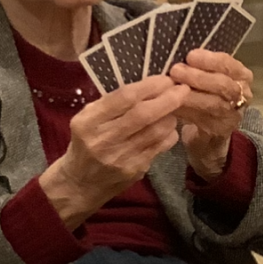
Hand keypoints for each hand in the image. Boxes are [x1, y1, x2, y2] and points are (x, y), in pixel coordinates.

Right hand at [39, 77, 187, 227]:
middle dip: (167, 99)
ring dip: (171, 116)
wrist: (80, 184)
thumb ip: (111, 103)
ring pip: (155, 131)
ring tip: (175, 108)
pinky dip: (169, 134)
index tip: (165, 79)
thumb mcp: (87, 120)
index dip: (149, 86)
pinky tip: (170, 127)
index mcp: (89, 121)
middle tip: (182, 89)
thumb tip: (147, 85)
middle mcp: (103, 139)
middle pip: (143, 114)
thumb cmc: (85, 144)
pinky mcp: (134, 170)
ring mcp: (120, 157)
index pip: (124, 97)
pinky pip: (160, 147)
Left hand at [169, 48, 252, 178]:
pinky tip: (172, 106)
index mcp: (242, 76)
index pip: (228, 64)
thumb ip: (200, 66)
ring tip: (171, 89)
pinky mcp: (221, 130)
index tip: (189, 56)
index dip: (209, 60)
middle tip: (175, 71)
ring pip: (214, 103)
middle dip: (198, 77)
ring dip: (191, 95)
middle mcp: (243, 95)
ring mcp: (233, 114)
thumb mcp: (208, 77)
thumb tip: (176, 54)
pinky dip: (186, 111)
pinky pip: (202, 119)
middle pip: (223, 85)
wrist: (212, 131)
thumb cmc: (208, 94)